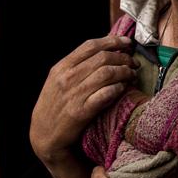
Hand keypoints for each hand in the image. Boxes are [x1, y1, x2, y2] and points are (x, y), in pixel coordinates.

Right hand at [30, 36, 136, 163]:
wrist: (43, 136)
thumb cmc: (55, 106)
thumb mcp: (58, 80)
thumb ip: (77, 66)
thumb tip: (104, 51)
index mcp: (62, 67)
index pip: (91, 46)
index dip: (113, 41)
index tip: (128, 42)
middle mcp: (67, 78)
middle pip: (103, 58)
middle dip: (124, 58)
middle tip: (134, 63)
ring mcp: (74, 95)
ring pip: (107, 73)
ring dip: (125, 72)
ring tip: (132, 75)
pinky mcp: (81, 112)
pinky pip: (106, 94)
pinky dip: (118, 88)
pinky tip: (124, 88)